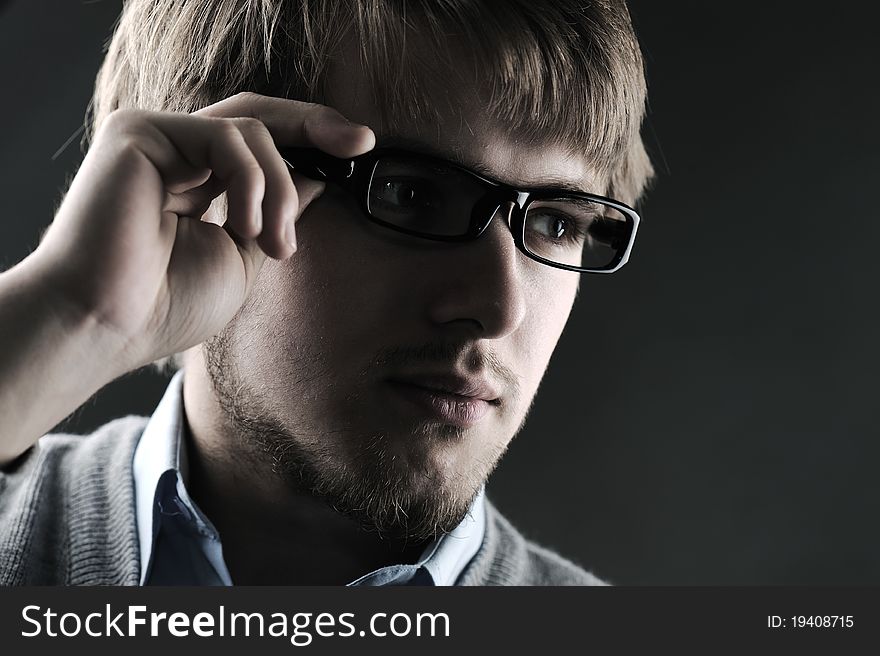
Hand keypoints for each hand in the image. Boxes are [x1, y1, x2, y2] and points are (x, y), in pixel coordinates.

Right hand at [30, 92, 374, 371]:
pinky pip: (225, 138)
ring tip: (273, 244)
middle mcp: (175, 153)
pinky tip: (244, 228)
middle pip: (258, 117)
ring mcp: (156, 138)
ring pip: (251, 131)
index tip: (360, 149)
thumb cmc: (166, 304)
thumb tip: (318, 179)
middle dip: (316, 126)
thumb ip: (276, 213)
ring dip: (280, 191)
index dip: (310, 139)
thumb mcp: (245, 256)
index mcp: (196, 181)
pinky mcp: (140, 133)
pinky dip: (251, 182)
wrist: (107, 326)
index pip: (258, 143)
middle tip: (360, 143)